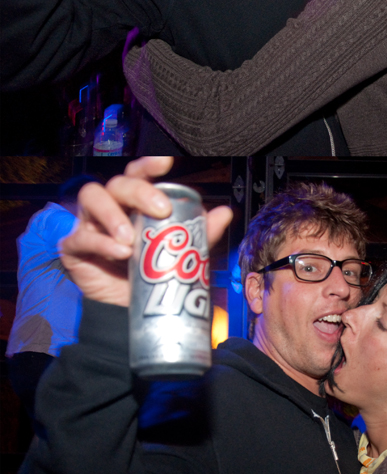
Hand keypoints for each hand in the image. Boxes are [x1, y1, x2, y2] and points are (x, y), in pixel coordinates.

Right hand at [59, 156, 233, 306]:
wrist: (128, 310)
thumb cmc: (149, 273)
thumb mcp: (180, 254)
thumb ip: (200, 234)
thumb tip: (225, 212)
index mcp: (134, 201)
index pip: (138, 173)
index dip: (149, 165)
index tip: (166, 163)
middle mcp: (110, 205)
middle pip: (118, 183)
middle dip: (140, 192)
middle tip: (161, 210)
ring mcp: (89, 224)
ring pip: (92, 197)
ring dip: (113, 214)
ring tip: (130, 237)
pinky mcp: (74, 248)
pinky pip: (80, 238)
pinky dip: (100, 243)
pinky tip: (119, 252)